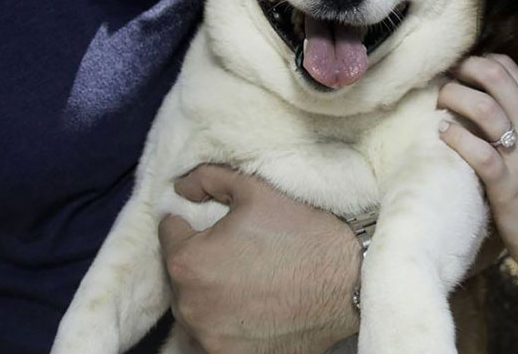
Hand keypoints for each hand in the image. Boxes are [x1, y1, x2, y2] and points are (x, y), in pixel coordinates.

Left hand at [158, 165, 360, 353]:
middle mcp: (190, 306)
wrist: (349, 281)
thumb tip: (180, 186)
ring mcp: (209, 338)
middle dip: (199, 256)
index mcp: (189, 261)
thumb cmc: (301, 232)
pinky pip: (212, 333)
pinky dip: (225, 318)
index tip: (215, 223)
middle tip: (235, 247)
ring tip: (246, 275)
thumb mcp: (254, 188)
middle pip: (180, 272)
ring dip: (209, 289)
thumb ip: (208, 178)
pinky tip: (253, 303)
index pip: (169, 233)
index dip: (191, 221)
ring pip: (194, 304)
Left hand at [437, 54, 517, 277]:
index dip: (476, 61)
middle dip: (463, 71)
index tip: (457, 71)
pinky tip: (443, 133)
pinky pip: (478, 150)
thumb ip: (515, 113)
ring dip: (454, 98)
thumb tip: (476, 87)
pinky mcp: (506, 183)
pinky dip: (455, 136)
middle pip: (495, 78)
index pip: (507, 67)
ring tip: (439, 106)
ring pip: (484, 108)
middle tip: (444, 81)